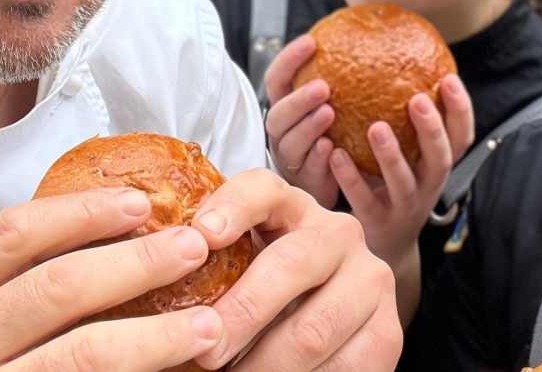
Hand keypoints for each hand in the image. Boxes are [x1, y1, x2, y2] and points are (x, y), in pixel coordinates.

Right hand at [0, 188, 223, 371]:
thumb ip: (7, 283)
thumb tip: (114, 230)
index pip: (14, 234)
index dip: (83, 212)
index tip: (140, 203)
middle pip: (56, 287)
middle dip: (136, 263)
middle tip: (192, 248)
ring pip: (81, 354)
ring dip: (155, 337)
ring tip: (207, 325)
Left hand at [191, 169, 402, 369]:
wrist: (337, 323)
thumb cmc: (267, 293)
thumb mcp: (244, 266)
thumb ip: (214, 264)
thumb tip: (152, 278)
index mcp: (294, 206)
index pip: (265, 188)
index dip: (234, 205)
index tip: (201, 235)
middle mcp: (338, 232)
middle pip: (291, 262)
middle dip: (242, 312)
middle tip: (205, 349)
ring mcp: (370, 278)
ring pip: (312, 328)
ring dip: (265, 366)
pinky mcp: (389, 330)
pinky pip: (344, 367)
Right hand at [263, 34, 338, 207]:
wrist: (333, 181)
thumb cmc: (333, 132)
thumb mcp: (331, 102)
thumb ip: (340, 78)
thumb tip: (373, 37)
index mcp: (285, 107)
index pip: (277, 78)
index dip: (289, 59)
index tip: (311, 41)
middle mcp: (282, 131)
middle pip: (278, 113)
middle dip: (299, 99)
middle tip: (323, 86)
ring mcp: (291, 158)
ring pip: (290, 142)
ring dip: (308, 127)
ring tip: (329, 113)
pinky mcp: (305, 182)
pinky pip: (308, 170)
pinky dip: (317, 158)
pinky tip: (331, 147)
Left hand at [327, 74, 473, 270]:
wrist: (386, 246)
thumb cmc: (394, 184)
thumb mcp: (410, 155)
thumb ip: (405, 119)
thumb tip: (396, 59)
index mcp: (437, 165)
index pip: (461, 137)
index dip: (460, 110)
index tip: (449, 79)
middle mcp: (428, 187)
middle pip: (440, 160)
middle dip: (432, 130)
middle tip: (417, 100)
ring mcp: (404, 208)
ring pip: (403, 183)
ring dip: (391, 155)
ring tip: (376, 127)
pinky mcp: (376, 224)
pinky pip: (363, 200)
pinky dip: (351, 178)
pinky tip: (336, 154)